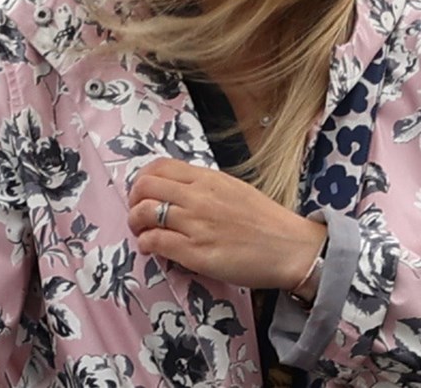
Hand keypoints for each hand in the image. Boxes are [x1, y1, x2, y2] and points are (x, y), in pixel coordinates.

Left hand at [127, 158, 326, 294]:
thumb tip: (178, 189)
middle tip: (137, 213)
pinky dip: (146, 244)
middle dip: (133, 201)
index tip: (142, 191)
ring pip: (144, 214)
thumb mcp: (233, 188)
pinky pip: (156, 242)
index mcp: (208, 179)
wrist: (288, 247)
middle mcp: (198, 197)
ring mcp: (195, 225)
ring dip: (135, 223)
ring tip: (141, 232)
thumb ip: (205, 186)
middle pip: (145, 187)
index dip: (142, 179)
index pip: (160, 166)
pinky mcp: (196, 253)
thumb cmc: (265, 220)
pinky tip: (151, 248)